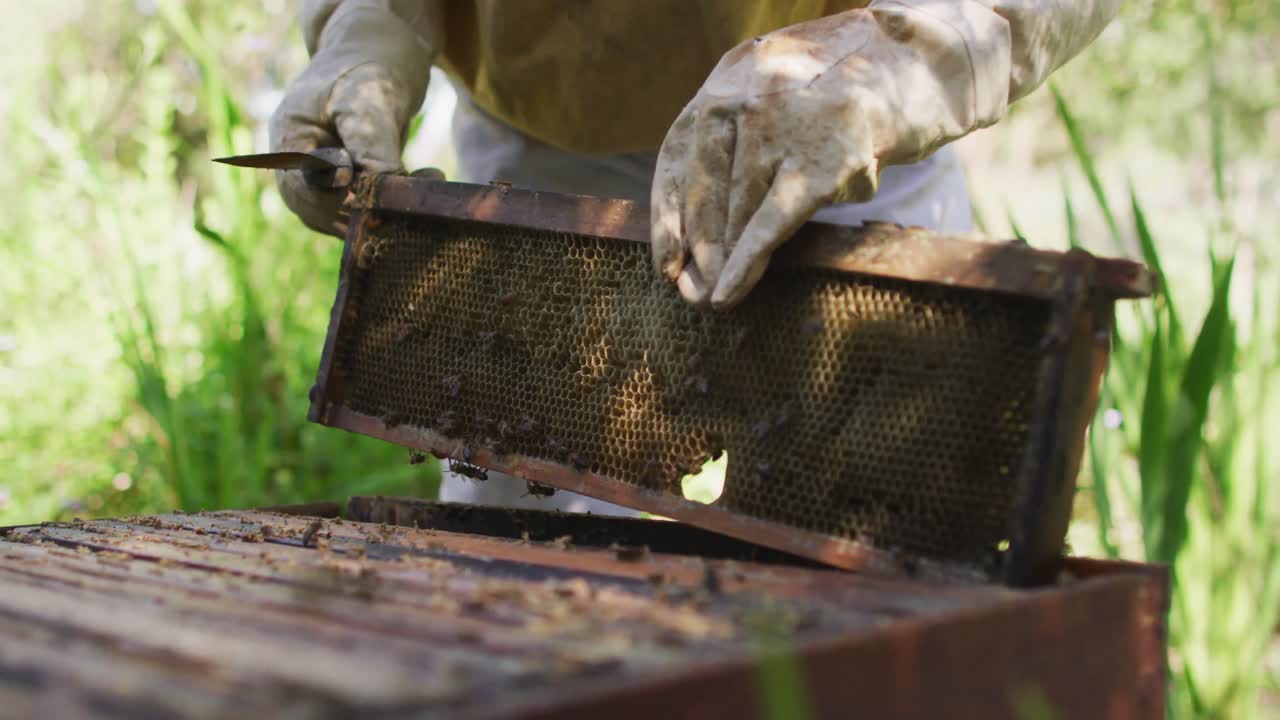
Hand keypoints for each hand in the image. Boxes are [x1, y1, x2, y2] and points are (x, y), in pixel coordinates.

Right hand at [270, 0, 443, 236]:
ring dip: (396, 206)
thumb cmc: (363, 73)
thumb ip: (370, 145)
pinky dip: (400, 204)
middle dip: (380, 203)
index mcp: (289, 147)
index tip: (389, 182)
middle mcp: (298, 180)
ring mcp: (320, 195)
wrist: (371, 65)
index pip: (311, 192)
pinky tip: (426, 177)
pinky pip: (371, 217)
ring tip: (429, 175)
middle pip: (332, 215)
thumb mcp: (367, 99)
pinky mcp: (346, 201)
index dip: (349, 195)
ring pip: (355, 222)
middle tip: (425, 180)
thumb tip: (381, 192)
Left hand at [651, 1, 1118, 309]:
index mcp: (732, 73)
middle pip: (703, 185)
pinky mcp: (820, 160)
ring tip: (712, 299)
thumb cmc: (852, 96)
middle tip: (687, 289)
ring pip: (735, 208)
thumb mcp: (787, 93)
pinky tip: (728, 294)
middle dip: (695, 244)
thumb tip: (705, 213)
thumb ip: (745, 132)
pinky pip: (770, 223)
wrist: (928, 67)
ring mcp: (783, 124)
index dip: (667, 210)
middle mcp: (748, 91)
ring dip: (721, 260)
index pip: (679, 151)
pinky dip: (746, 263)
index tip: (663, 257)